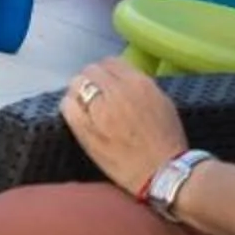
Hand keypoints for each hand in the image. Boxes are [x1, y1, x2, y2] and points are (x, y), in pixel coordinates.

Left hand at [63, 56, 186, 193]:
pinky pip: (68, 107)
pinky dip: (70, 105)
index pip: (111, 62)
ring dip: (79, 90)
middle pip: (91, 70)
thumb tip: (121, 81)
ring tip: (83, 100)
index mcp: (138, 83)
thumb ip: (139, 86)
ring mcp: (99, 112)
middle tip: (94, 90)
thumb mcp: (162, 102)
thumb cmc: (167, 139)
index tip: (107, 79)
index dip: (107, 70)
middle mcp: (117, 92)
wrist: (160, 172)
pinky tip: (76, 112)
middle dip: (92, 78)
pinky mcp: (85, 131)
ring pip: (77, 85)